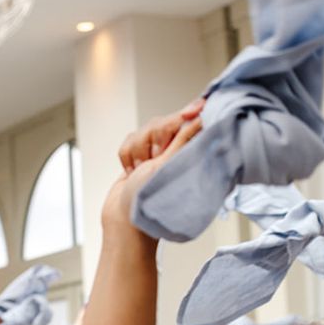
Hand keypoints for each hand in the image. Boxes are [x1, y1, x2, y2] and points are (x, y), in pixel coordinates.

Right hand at [103, 110, 203, 242]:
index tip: (199, 106)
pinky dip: (126, 156)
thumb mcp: (168, 166)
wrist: (121, 218)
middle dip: (154, 138)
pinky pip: (128, 141)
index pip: (190, 122)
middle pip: (162, 123)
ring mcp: (153, 154)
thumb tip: (201, 118)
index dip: (191, 112)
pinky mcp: (138, 157)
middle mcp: (172, 151)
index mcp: (186, 153)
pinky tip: (131, 172)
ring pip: (142, 131)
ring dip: (137, 151)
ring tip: (139, 171)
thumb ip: (182, 140)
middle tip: (154, 158)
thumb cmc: (147, 199)